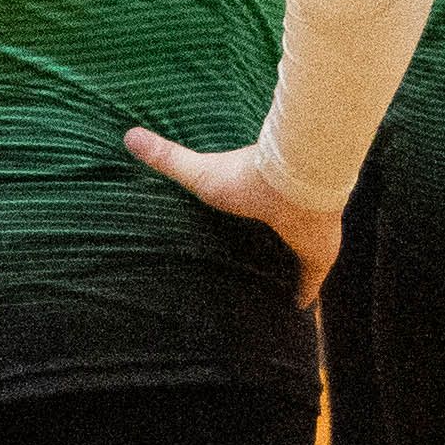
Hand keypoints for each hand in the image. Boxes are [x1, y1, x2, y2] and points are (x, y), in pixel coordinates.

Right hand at [122, 125, 343, 300]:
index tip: (239, 238)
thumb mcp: (200, 174)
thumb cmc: (247, 176)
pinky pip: (311, 283)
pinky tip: (297, 309)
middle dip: (268, 253)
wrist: (293, 181)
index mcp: (262, 199)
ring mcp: (304, 239)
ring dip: (288, 272)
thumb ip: (169, 158)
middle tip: (253, 273)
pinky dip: (304, 295)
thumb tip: (128, 135)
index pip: (256, 216)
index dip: (250, 227)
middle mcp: (285, 218)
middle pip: (277, 240)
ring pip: (297, 260)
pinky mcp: (316, 258)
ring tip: (270, 294)